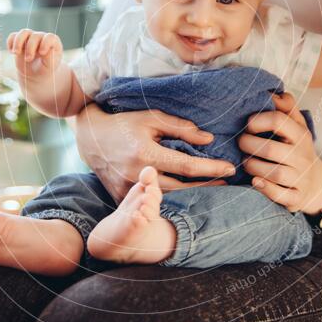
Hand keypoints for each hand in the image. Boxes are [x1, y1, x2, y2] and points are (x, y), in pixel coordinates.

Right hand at [7, 29, 63, 76]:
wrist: (35, 73)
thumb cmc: (45, 69)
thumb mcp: (50, 67)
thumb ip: (50, 59)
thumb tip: (47, 50)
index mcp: (53, 43)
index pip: (50, 37)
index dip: (45, 43)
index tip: (41, 53)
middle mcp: (42, 38)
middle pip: (35, 36)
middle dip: (30, 47)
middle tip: (28, 59)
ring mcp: (31, 38)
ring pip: (24, 32)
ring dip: (18, 42)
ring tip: (16, 53)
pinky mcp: (20, 41)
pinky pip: (13, 36)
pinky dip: (10, 42)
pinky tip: (12, 52)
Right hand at [74, 103, 234, 201]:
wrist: (91, 138)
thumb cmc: (125, 124)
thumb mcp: (152, 118)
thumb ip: (181, 128)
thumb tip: (208, 140)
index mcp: (146, 153)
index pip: (187, 166)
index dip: (211, 168)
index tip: (230, 168)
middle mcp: (137, 174)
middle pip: (181, 188)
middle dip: (207, 185)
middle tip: (227, 181)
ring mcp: (128, 189)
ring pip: (168, 199)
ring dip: (191, 195)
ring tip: (212, 189)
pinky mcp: (121, 198)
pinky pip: (150, 203)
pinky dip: (168, 200)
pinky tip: (185, 196)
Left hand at [238, 91, 321, 213]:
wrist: (318, 184)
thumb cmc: (298, 150)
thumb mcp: (298, 126)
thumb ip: (286, 107)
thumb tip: (272, 93)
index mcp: (300, 135)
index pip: (277, 120)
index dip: (257, 121)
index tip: (248, 125)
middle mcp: (301, 156)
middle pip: (269, 148)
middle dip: (248, 145)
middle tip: (241, 144)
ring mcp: (300, 178)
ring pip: (271, 173)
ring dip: (251, 167)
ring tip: (246, 162)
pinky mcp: (296, 198)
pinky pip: (277, 194)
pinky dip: (263, 188)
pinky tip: (255, 180)